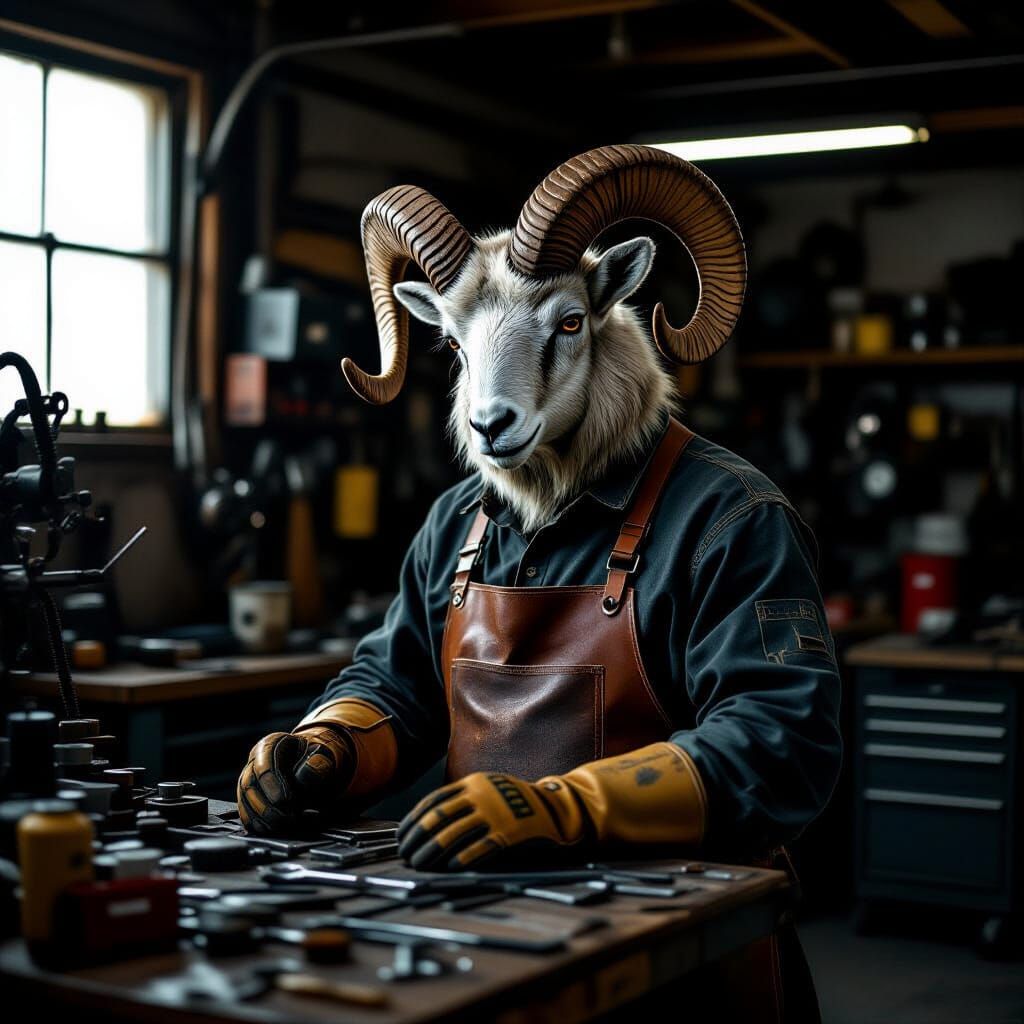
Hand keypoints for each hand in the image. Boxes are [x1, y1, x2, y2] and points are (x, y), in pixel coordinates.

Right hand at [237, 726, 352, 834]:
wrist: (311, 767)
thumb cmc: (316, 760)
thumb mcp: (322, 757)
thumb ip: (317, 765)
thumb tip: (306, 774)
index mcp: (270, 744)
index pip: (263, 765)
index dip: (273, 785)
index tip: (286, 800)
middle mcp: (254, 761)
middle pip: (249, 785)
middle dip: (267, 806)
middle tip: (288, 817)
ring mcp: (248, 780)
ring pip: (244, 801)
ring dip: (263, 817)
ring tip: (285, 824)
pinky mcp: (248, 798)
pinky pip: (245, 813)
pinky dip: (258, 824)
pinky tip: (274, 828)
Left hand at [398, 743, 706, 870]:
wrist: (561, 809)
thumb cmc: (519, 805)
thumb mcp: (490, 792)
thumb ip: (464, 802)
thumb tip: (428, 824)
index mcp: (474, 783)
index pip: (433, 802)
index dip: (413, 821)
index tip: (401, 838)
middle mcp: (481, 794)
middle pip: (438, 818)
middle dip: (417, 839)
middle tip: (405, 856)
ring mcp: (496, 813)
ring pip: (453, 835)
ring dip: (432, 852)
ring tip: (420, 866)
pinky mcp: (510, 833)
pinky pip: (479, 848)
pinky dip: (461, 859)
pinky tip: (449, 868)